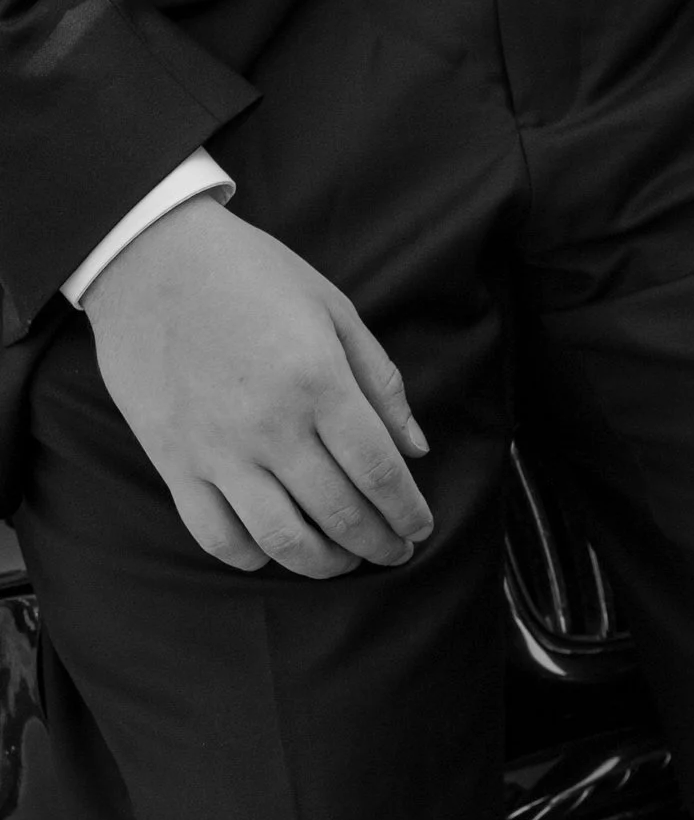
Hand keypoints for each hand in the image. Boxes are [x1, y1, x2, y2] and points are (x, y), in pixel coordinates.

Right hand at [82, 198, 433, 578]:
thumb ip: (379, 381)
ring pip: (283, 539)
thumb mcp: (332, 308)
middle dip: (379, 543)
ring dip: (325, 563)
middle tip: (395, 550)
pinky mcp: (173, 461)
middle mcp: (270, 425)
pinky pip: (215, 534)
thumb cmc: (249, 273)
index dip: (408, 512)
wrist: (147, 256)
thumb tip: (416, 448)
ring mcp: (217, 449)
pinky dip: (252, 556)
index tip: (420, 528)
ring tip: (345, 558)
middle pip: (340, 513)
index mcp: (318, 381)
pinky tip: (273, 548)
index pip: (380, 472)